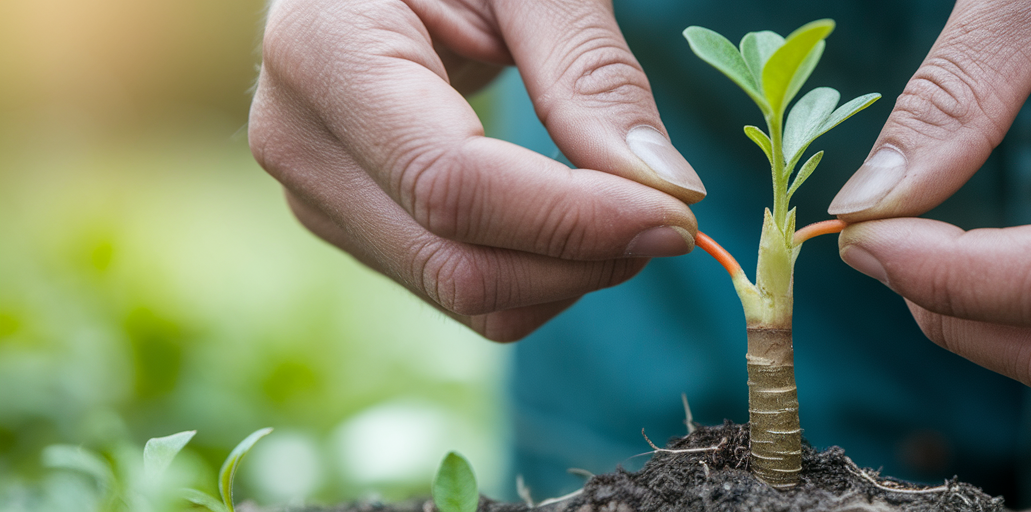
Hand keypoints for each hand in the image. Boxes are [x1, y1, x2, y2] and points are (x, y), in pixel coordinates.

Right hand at [250, 0, 706, 340]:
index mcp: (325, 49)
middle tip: (674, 220)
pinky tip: (581, 222)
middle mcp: (298, 138)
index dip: (572, 217)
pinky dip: (537, 274)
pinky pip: (455, 286)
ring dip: (568, 276)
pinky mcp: (349, 222)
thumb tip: (668, 191)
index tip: (674, 214)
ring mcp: (315, 192)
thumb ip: (592, 74)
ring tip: (632, 212)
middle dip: (584, 260)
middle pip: (456, 260)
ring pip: (460, 292)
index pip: (452, 182)